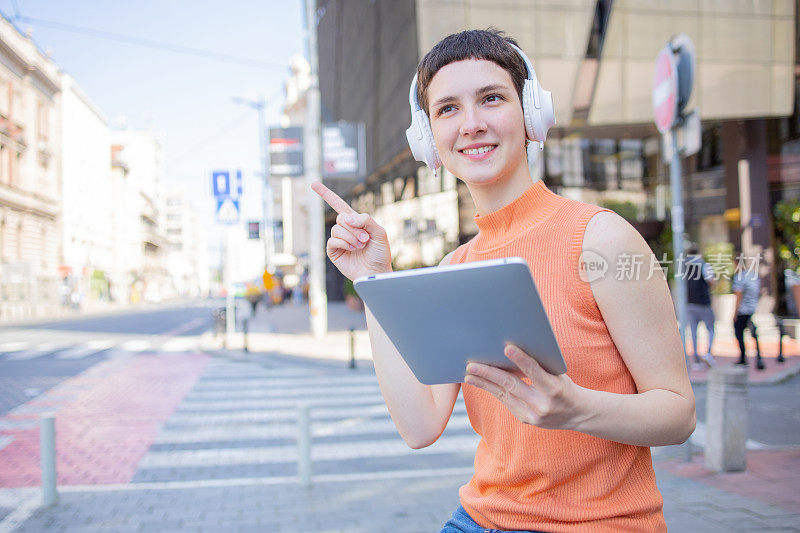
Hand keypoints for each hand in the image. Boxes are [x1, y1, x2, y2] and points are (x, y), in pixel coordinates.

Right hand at [310, 182, 392, 280]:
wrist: (376, 273)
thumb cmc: (380, 254)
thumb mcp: (380, 232)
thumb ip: (366, 220)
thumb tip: (346, 218)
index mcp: (356, 222)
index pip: (338, 204)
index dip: (326, 194)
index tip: (313, 184)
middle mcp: (346, 230)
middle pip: (340, 218)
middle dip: (353, 227)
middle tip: (365, 238)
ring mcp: (339, 241)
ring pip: (336, 229)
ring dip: (350, 237)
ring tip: (360, 246)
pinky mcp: (334, 252)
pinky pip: (332, 241)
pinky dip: (343, 243)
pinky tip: (352, 249)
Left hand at [464, 345, 587, 429]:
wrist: (578, 414)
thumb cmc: (565, 386)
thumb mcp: (558, 374)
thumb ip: (539, 366)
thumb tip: (510, 350)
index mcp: (555, 389)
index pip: (535, 372)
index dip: (521, 360)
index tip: (506, 348)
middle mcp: (543, 404)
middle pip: (512, 386)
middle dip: (489, 374)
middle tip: (472, 365)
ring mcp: (533, 415)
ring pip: (504, 396)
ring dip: (484, 384)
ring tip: (469, 375)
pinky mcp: (526, 420)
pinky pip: (506, 402)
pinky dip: (493, 391)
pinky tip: (481, 383)